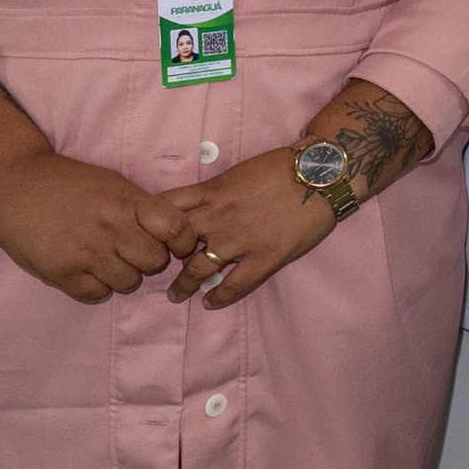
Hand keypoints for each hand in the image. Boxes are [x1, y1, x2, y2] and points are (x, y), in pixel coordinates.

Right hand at [0, 150, 200, 304]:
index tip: (176, 243)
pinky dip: (97, 286)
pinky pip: (97, 294)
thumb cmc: (65, 181)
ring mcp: (86, 253)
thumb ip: (140, 206)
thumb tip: (172, 231)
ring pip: (129, 282)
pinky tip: (88, 270)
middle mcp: (110, 228)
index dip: (183, 240)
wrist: (10, 186)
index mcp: (127, 201)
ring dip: (124, 274)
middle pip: (155, 262)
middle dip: (150, 258)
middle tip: (134, 249)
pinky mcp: (62, 274)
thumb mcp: (111, 182)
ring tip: (108, 258)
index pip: (176, 230)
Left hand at [161, 147, 336, 308]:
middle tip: (154, 270)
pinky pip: (234, 284)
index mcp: (212, 192)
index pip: (165, 208)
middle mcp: (218, 217)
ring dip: (183, 284)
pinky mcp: (263, 257)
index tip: (147, 234)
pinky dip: (218, 296)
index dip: (150, 223)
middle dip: (160, 258)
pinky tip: (209, 302)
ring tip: (176, 294)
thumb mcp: (239, 170)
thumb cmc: (283, 166)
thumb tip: (202, 202)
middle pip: (174, 243)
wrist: (321, 175)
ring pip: (198, 268)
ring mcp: (239, 240)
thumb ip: (217, 189)